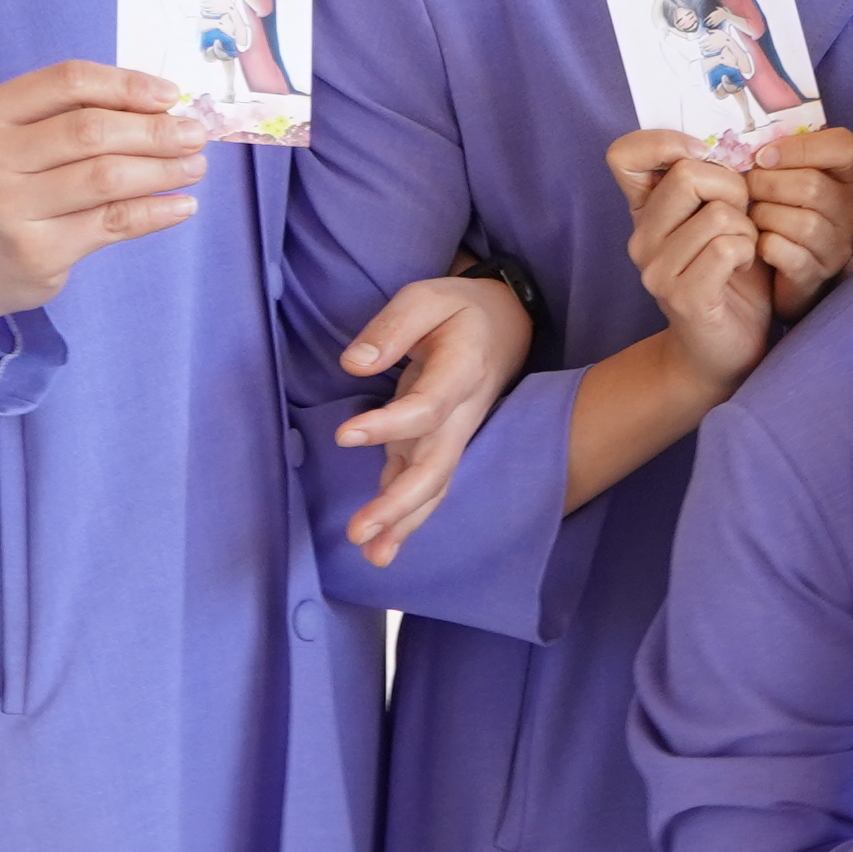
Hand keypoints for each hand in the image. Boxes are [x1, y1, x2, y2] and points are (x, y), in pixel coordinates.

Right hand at [0, 62, 210, 333]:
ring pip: (105, 178)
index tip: (169, 94)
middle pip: (90, 131)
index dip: (125, 84)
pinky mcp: (36, 252)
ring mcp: (9, 209)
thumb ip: (76, 115)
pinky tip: (183, 205)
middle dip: (154, 130)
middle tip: (195, 134)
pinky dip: (156, 211)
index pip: (67, 82)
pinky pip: (112, 223)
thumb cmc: (10, 185)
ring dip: (163, 169)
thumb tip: (165, 108)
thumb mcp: (20, 139)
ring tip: (195, 166)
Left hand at [326, 274, 526, 568]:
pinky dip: (405, 520)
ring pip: (434, 486)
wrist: (506, 326)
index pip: (428, 407)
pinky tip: (380, 550)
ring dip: (403, 523)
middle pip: (436, 465)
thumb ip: (392, 328)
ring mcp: (454, 434)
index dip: (390, 424)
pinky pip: (426, 488)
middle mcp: (462, 413)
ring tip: (372, 554)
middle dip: (400, 503)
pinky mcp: (439, 444)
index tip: (346, 435)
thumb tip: (353, 364)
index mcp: (462, 370)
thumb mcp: (427, 297)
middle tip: (360, 531)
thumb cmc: (458, 310)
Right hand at [609, 131, 777, 390]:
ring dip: (747, 229)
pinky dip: (748, 252)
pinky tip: (743, 269)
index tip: (702, 161)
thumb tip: (727, 144)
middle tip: (741, 218)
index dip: (667, 143)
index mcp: (645, 213)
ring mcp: (657, 270)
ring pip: (718, 214)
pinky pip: (726, 248)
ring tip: (742, 252)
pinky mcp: (683, 296)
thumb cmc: (730, 277)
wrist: (724, 351)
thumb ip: (711, 183)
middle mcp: (641, 239)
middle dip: (733, 188)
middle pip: (688, 174)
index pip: (624, 155)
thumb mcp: (718, 218)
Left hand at [739, 120, 852, 317]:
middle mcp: (850, 211)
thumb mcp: (783, 178)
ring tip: (752, 217)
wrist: (775, 275)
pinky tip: (757, 242)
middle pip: (813, 186)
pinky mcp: (816, 274)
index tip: (764, 156)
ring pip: (803, 223)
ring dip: (764, 216)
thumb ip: (773, 156)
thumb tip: (744, 141)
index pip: (844, 146)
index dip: (800, 147)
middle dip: (767, 184)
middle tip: (748, 189)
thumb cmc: (776, 213)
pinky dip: (764, 244)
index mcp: (845, 178)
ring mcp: (837, 246)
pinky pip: (787, 252)